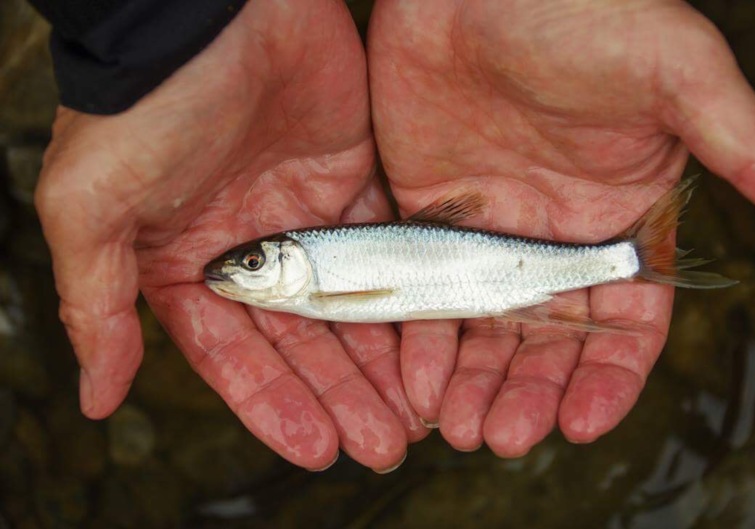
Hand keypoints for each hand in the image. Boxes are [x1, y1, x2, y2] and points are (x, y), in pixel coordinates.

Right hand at [35, 0, 423, 471]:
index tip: (318, 449)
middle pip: (307, 342)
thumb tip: (93, 396)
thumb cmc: (149, 104)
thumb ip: (96, 301)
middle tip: (384, 445)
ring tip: (416, 415)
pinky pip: (390, 251)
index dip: (275, 405)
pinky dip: (411, 296)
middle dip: (343, 396)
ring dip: (383, 362)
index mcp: (190, 265)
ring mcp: (309, 220)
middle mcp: (254, 253)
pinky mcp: (356, 184)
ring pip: (355, 306)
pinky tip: (434, 343)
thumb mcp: (93, 205)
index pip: (237, 354)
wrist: (221, 10)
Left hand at [368, 0, 754, 455]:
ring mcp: (489, 232)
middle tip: (503, 437)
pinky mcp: (429, 216)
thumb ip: (734, 138)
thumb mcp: (673, 71)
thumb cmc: (582, 10)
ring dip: (473, 384)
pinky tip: (415, 380)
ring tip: (456, 430)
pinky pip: (425, 292)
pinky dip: (422, 340)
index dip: (608, 375)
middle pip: (548, 341)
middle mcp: (555, 239)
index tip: (581, 422)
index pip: (625, 322)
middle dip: (528, 393)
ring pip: (484, 331)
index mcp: (619, 220)